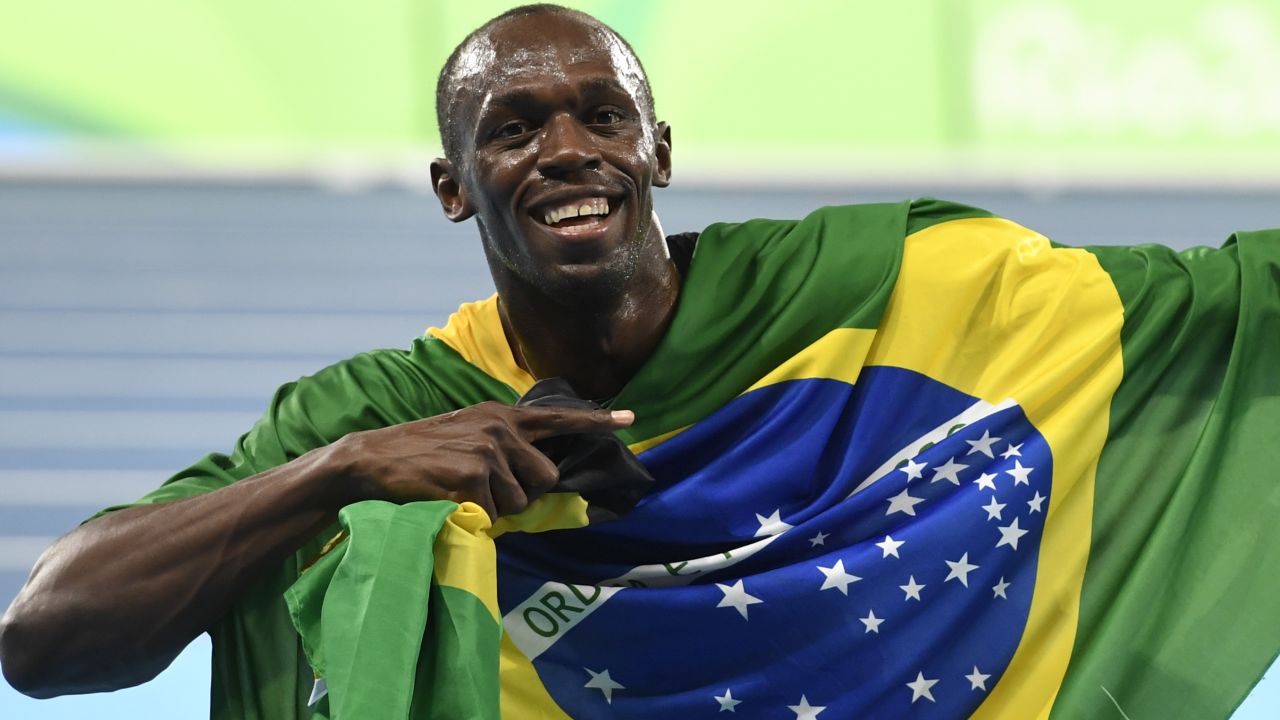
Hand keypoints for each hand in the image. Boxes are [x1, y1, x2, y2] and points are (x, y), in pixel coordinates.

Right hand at [320, 402, 634, 518]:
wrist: (372, 460)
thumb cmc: (419, 454)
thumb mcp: (466, 434)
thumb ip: (503, 445)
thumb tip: (539, 477)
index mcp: (501, 415)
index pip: (557, 417)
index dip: (596, 421)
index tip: (630, 418)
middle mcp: (501, 427)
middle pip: (545, 478)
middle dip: (522, 494)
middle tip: (485, 490)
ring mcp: (489, 450)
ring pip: (519, 502)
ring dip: (495, 508)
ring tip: (460, 493)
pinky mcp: (474, 474)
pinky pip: (494, 514)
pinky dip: (474, 517)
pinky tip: (449, 500)